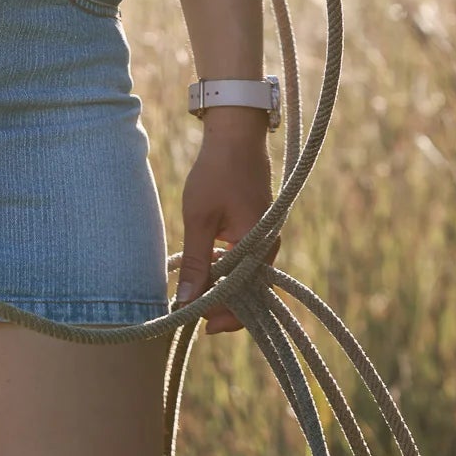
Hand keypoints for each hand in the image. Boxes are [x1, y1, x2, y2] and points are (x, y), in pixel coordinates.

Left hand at [174, 113, 280, 333]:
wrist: (236, 134)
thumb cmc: (216, 172)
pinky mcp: (259, 228)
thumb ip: (197, 262)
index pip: (244, 297)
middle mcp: (269, 246)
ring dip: (225, 289)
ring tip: (196, 296)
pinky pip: (247, 261)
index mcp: (258, 246)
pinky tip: (208, 269)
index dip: (221, 314)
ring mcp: (266, 237)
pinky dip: (229, 271)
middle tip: (193, 314)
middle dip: (224, 307)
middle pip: (250, 292)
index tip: (195, 321)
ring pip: (248, 277)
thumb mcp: (199, 217)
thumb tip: (187, 301)